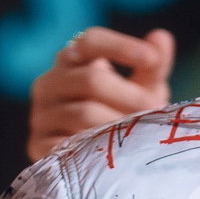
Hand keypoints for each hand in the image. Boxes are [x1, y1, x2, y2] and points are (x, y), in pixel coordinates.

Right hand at [27, 26, 174, 160]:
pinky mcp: (38, 146)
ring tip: (143, 135)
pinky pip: (70, 143)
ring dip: (119, 124)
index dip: (120, 46)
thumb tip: (162, 38)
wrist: (96, 160)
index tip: (151, 58)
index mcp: (71, 61)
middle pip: (90, 79)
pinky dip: (98, 148)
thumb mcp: (140, 90)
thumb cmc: (120, 115)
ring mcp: (41, 115)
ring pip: (83, 113)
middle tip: (157, 108)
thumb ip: (151, 67)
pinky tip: (117, 154)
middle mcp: (49, 83)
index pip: (89, 41)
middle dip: (130, 95)